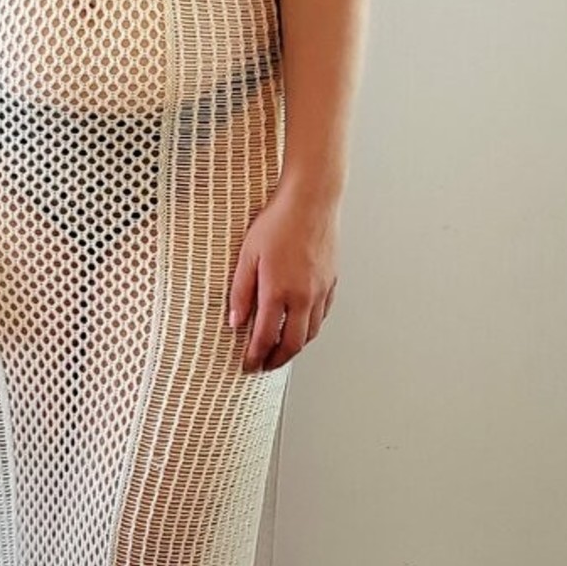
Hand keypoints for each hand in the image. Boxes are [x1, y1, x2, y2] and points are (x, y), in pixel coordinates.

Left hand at [228, 179, 340, 371]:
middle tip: (264, 365)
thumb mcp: (247, 255)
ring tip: (280, 351)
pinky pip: (323, 314)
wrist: (311, 199)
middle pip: (292, 343)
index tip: (248, 365)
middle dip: (277, 360)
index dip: (255, 356)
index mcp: (279, 291)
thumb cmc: (278, 221)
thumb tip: (235, 321)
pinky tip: (301, 325)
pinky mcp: (331, 281)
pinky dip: (311, 327)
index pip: (266, 337)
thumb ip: (240, 291)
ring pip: (311, 332)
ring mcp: (321, 290)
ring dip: (295, 347)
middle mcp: (304, 296)